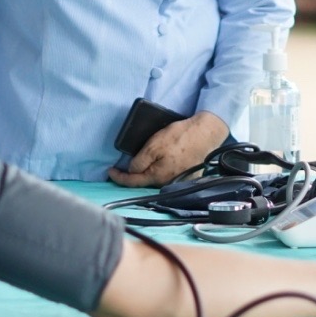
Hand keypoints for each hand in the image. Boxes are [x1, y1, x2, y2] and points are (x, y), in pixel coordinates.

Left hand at [108, 112, 229, 187]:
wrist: (205, 134)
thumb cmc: (180, 138)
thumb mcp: (154, 146)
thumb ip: (140, 161)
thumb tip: (131, 170)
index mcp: (157, 176)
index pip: (132, 181)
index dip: (118, 177)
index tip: (110, 171)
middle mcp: (167, 183)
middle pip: (145, 182)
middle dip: (133, 175)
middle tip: (122, 167)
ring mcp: (178, 180)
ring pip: (156, 179)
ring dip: (147, 173)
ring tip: (141, 163)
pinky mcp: (186, 175)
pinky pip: (167, 175)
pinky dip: (160, 170)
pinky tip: (161, 161)